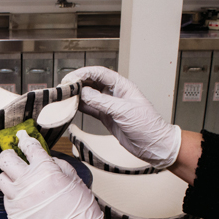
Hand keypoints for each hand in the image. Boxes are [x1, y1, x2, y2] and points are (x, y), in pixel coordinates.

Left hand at [0, 130, 122, 218]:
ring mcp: (18, 199)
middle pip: (5, 159)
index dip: (25, 140)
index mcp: (46, 171)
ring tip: (18, 180)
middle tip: (14, 157)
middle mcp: (28, 183)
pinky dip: (13, 196)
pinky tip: (24, 199)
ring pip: (1, 179)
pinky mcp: (13, 214)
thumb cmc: (81, 215)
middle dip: (9, 154)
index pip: (29, 147)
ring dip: (8, 176)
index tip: (23, 138)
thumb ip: (59, 166)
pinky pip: (6, 199)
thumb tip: (48, 159)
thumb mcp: (77, 182)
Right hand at [61, 66, 180, 168]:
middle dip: (78, 83)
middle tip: (64, 87)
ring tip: (65, 96)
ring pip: (89, 96)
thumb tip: (84, 93)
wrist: (154, 146)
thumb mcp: (124, 111)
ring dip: (77, 95)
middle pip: (92, 83)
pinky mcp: (106, 117)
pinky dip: (80, 107)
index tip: (71, 78)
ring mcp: (110, 106)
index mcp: (122, 86)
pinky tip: (72, 106)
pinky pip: (90, 109)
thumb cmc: (148, 126)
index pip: (100, 73)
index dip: (84, 73)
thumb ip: (102, 101)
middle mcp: (115, 94)